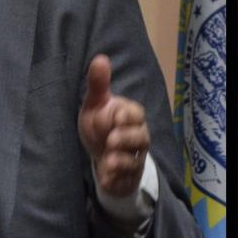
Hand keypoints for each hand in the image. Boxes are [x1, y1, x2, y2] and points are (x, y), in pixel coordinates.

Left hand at [78, 54, 149, 196]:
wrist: (101, 157)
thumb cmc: (100, 125)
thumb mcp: (95, 104)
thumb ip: (98, 84)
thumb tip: (100, 58)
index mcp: (130, 116)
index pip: (136, 114)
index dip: (128, 116)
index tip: (116, 117)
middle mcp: (137, 136)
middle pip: (141, 137)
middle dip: (127, 139)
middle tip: (111, 140)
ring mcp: (134, 157)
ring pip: (136, 159)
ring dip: (122, 161)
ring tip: (108, 161)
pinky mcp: (128, 176)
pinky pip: (127, 179)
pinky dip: (116, 179)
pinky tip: (105, 177)